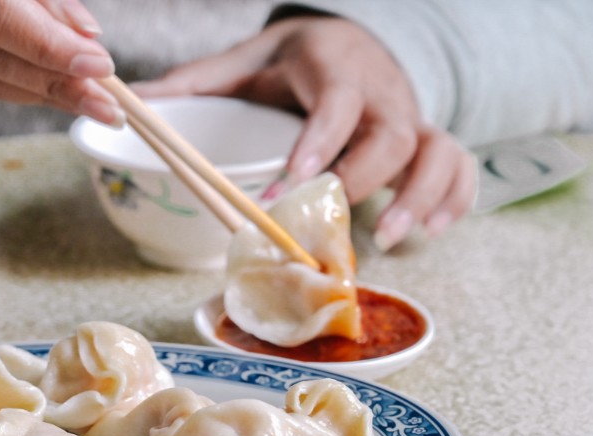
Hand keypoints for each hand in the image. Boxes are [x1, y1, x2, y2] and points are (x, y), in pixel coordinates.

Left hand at [131, 15, 476, 248]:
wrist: (348, 40)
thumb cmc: (290, 62)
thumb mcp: (244, 61)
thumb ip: (196, 82)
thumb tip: (134, 101)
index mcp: (332, 66)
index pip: (335, 102)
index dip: (318, 143)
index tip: (289, 186)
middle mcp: (379, 90)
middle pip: (393, 132)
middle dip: (368, 179)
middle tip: (335, 222)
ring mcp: (410, 115)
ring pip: (435, 150)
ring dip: (421, 196)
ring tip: (391, 238)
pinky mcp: (428, 139)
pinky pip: (458, 164)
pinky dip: (455, 197)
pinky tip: (434, 230)